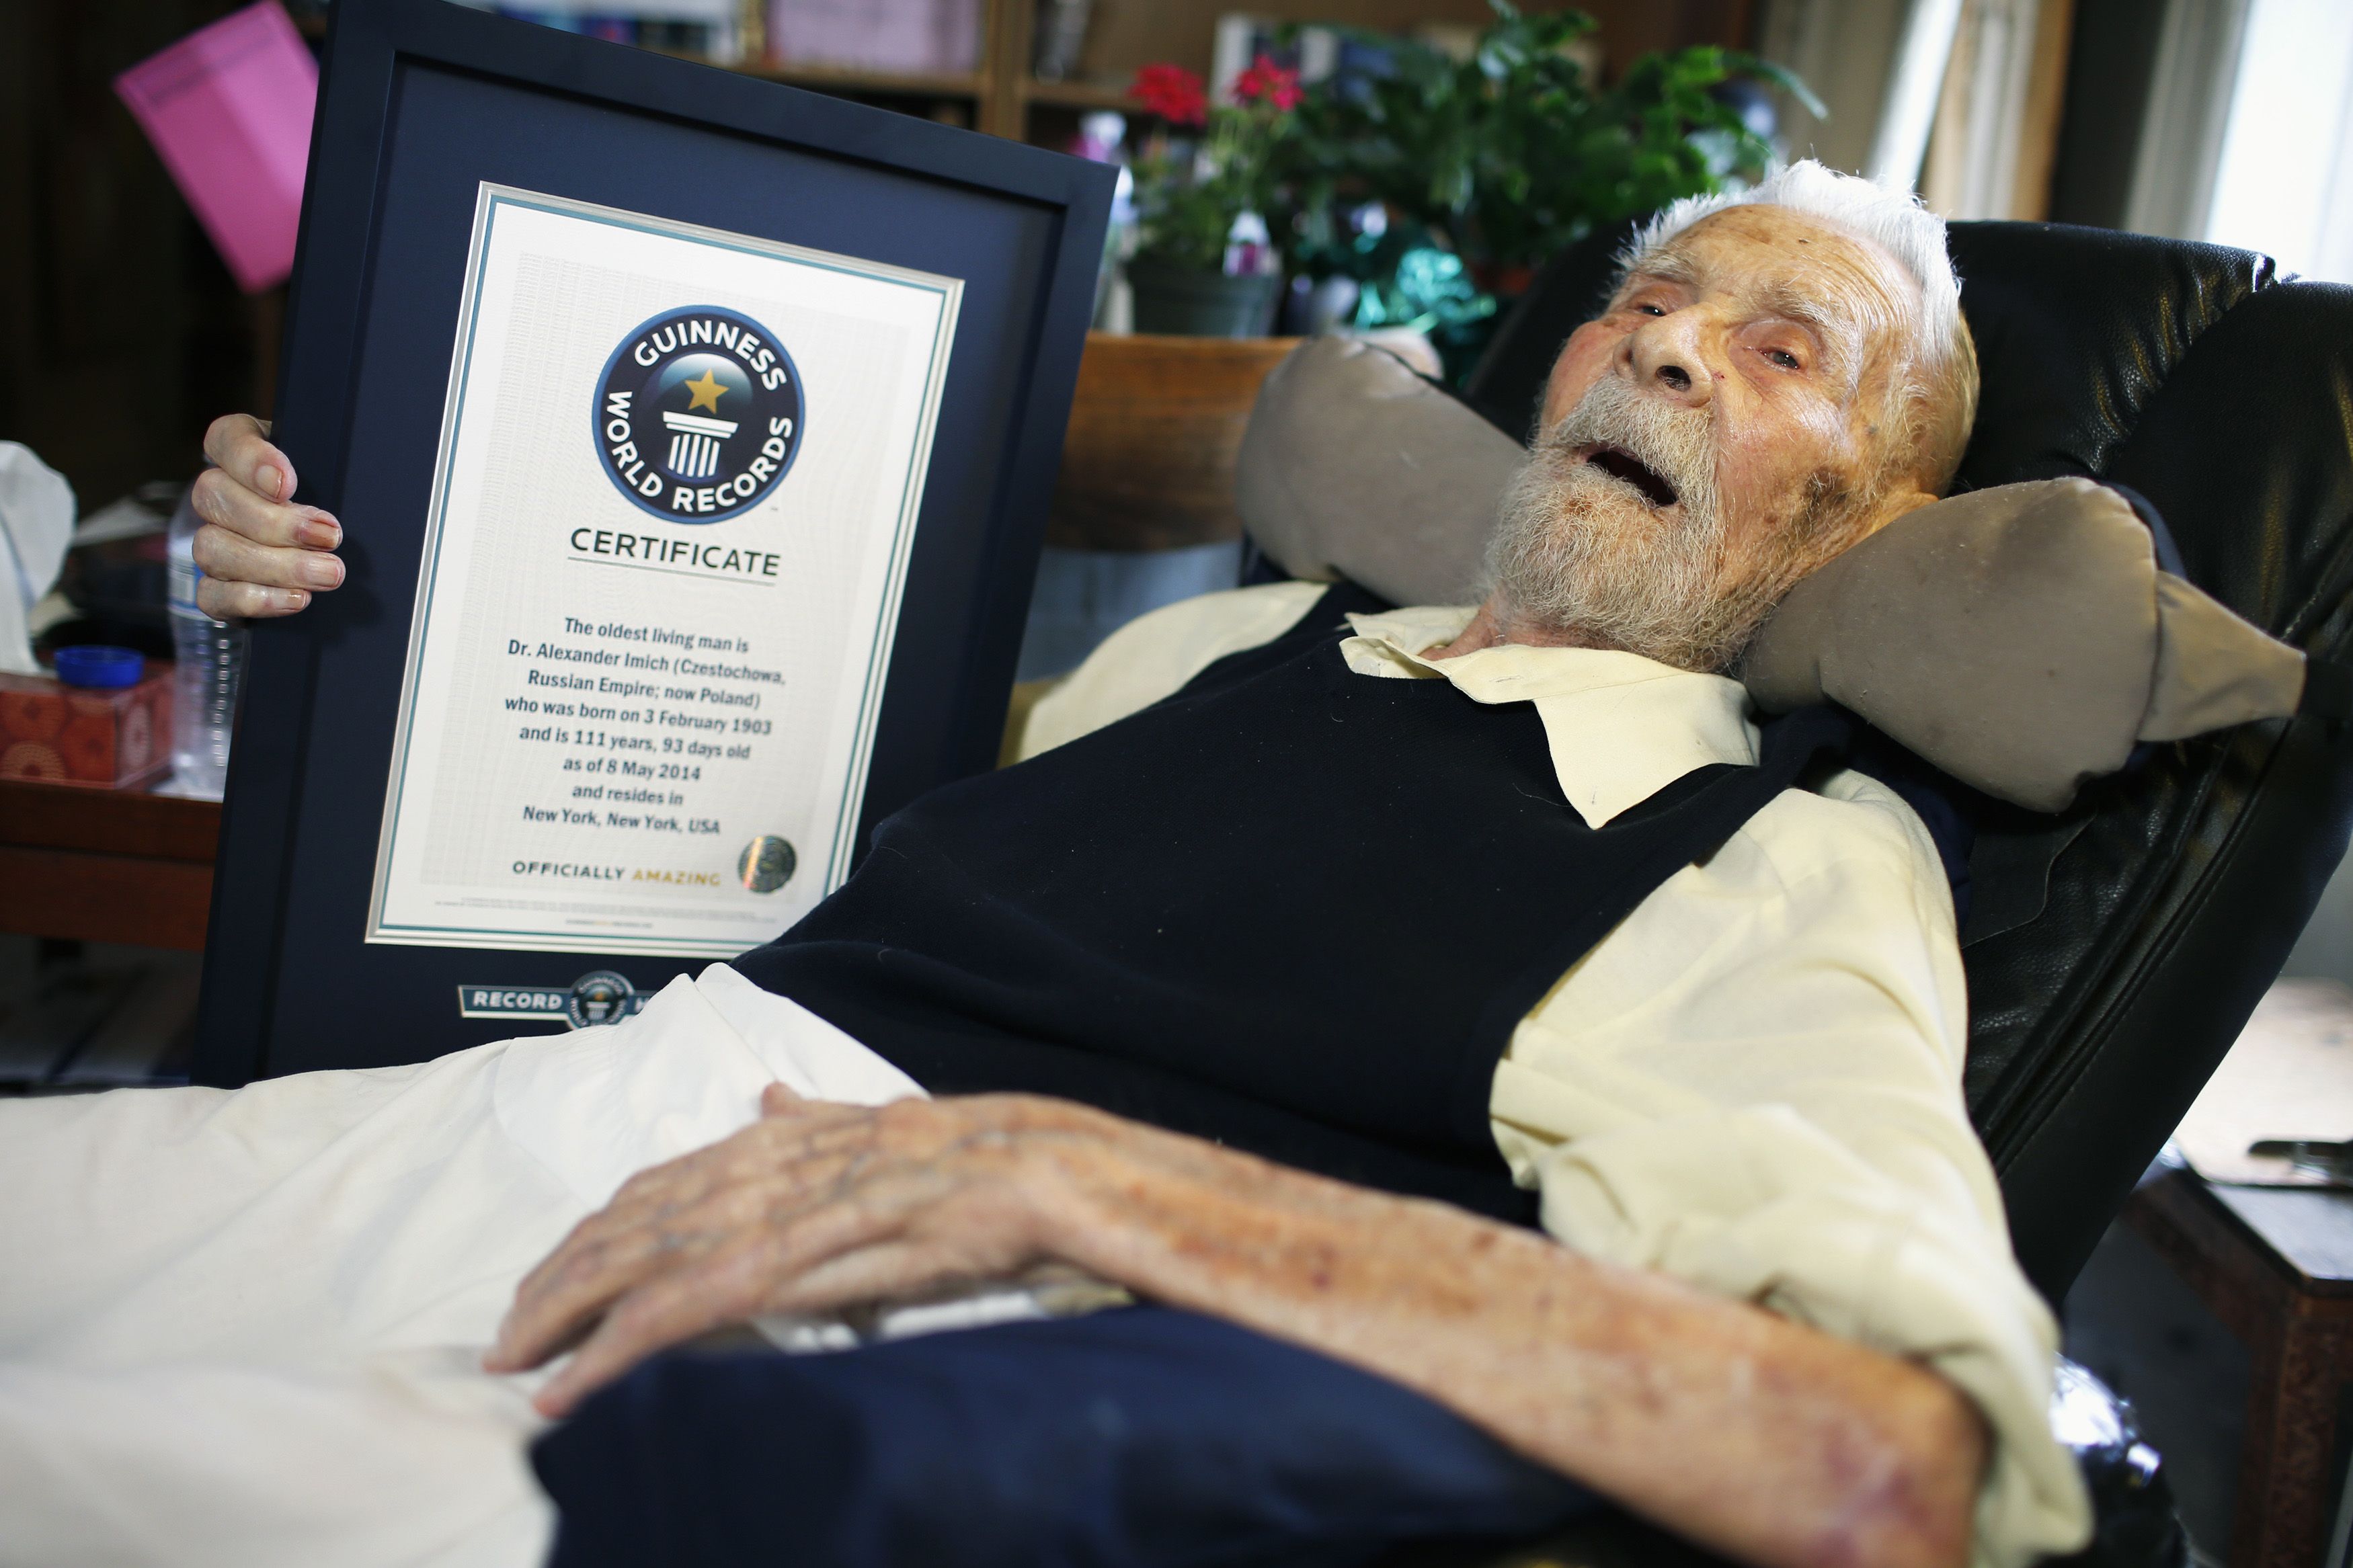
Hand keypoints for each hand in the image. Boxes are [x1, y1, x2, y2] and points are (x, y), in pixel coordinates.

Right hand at [189, 414, 343, 616]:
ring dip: (276, 565)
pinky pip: (212, 595)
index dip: (249, 460)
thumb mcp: (335, 478)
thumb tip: (332, 491)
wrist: (329, 561)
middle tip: (329, 537)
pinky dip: (256, 599)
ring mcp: (211, 541)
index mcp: (243, 455)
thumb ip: (328, 470)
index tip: (286, 484)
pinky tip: (297, 599)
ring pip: (213, 547)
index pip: (226, 439)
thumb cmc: (334, 505)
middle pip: (214, 495)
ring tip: (327, 573)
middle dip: (276, 522)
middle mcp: (218, 496)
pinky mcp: (214, 588)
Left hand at [486, 1087, 1114, 1416]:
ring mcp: (781, 1212)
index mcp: (785, 1139)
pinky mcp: (800, 1260)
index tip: (551, 1276)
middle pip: (632, 1221)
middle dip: (558, 1279)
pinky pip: (686, 1309)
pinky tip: (578, 1385)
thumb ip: (818, 1121)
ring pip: (641, 1261)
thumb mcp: (886, 1129)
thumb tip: (765, 1102)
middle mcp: (767, 1166)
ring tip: (517, 1361)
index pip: (660, 1185)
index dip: (596, 1231)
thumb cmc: (982, 1161)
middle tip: (506, 1336)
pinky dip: (618, 1348)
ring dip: (568, 1313)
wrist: (1051, 1168)